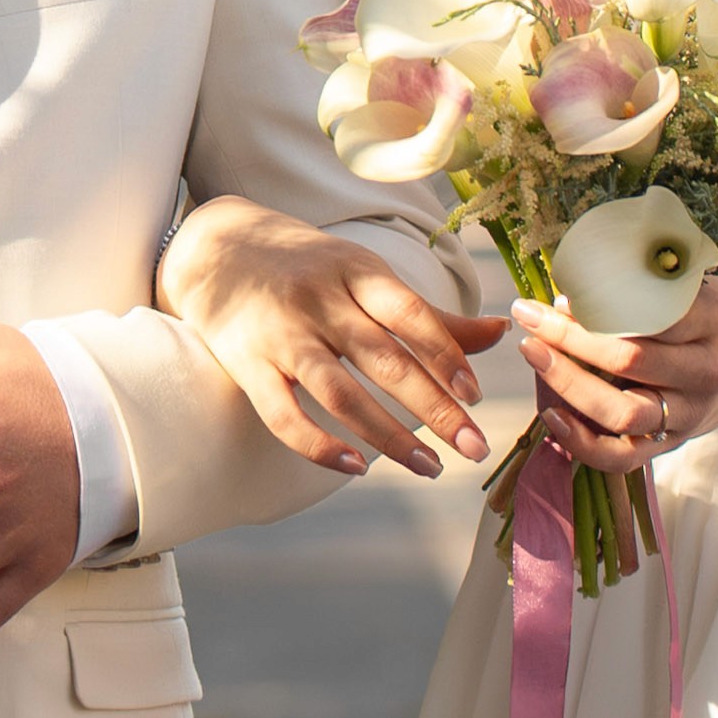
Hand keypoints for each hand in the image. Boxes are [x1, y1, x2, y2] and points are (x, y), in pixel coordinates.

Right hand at [160, 194, 505, 475]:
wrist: (217, 249)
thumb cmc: (310, 269)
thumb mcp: (366, 276)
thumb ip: (428, 314)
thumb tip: (500, 332)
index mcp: (357, 272)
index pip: (410, 314)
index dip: (445, 354)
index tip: (477, 396)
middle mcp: (321, 300)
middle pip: (384, 359)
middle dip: (435, 408)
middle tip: (475, 448)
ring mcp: (282, 334)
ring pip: (340, 392)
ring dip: (389, 435)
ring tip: (430, 466)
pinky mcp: (248, 365)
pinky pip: (283, 414)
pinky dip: (318, 445)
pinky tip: (355, 468)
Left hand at [511, 280, 717, 472]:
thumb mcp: (703, 286)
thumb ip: (653, 281)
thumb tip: (579, 274)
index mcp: (711, 323)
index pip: (648, 315)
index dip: (597, 305)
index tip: (558, 291)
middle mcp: (702, 373)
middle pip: (629, 361)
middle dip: (570, 339)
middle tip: (530, 316)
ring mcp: (687, 415)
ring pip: (622, 412)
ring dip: (569, 384)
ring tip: (533, 354)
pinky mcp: (673, 444)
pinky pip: (624, 457)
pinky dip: (583, 444)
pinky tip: (552, 416)